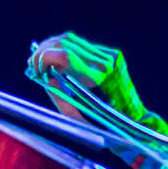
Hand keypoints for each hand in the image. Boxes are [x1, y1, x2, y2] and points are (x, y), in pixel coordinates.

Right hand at [27, 32, 148, 125]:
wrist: (135, 122)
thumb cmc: (109, 128)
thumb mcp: (80, 116)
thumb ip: (62, 98)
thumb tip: (45, 80)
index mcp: (100, 76)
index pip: (66, 55)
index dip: (45, 58)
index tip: (35, 68)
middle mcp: (106, 60)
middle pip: (66, 43)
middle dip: (45, 51)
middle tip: (32, 63)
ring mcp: (110, 55)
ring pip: (72, 40)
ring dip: (52, 47)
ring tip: (40, 60)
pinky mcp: (110, 54)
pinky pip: (82, 46)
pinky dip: (65, 50)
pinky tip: (56, 59)